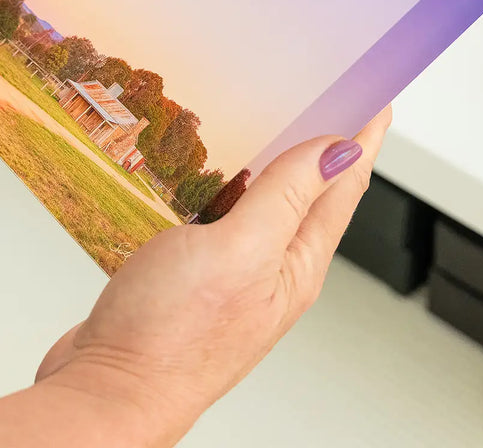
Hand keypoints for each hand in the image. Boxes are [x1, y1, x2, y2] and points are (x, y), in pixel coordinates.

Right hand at [34, 108, 391, 445]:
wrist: (107, 393)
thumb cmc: (170, 338)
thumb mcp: (238, 250)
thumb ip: (286, 197)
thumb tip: (338, 149)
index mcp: (297, 263)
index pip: (346, 183)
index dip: (364, 133)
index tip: (375, 90)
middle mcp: (271, 268)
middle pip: (310, 191)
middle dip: (322, 139)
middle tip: (326, 89)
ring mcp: (232, 273)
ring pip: (262, 202)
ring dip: (270, 159)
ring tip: (272, 116)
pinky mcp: (194, 275)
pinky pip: (220, 217)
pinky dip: (223, 184)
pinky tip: (207, 169)